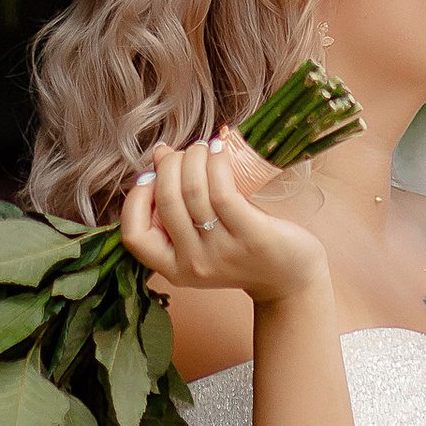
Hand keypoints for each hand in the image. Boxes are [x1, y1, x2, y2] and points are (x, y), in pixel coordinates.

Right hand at [117, 136, 327, 307]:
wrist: (290, 278)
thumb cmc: (242, 248)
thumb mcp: (202, 235)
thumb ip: (178, 201)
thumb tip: (160, 153)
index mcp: (174, 267)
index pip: (134, 235)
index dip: (135, 200)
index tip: (152, 177)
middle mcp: (193, 264)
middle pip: (166, 201)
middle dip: (172, 165)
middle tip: (187, 152)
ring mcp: (221, 253)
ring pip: (193, 192)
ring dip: (195, 158)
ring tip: (204, 148)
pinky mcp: (250, 236)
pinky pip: (222, 192)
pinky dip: (216, 163)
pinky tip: (219, 151)